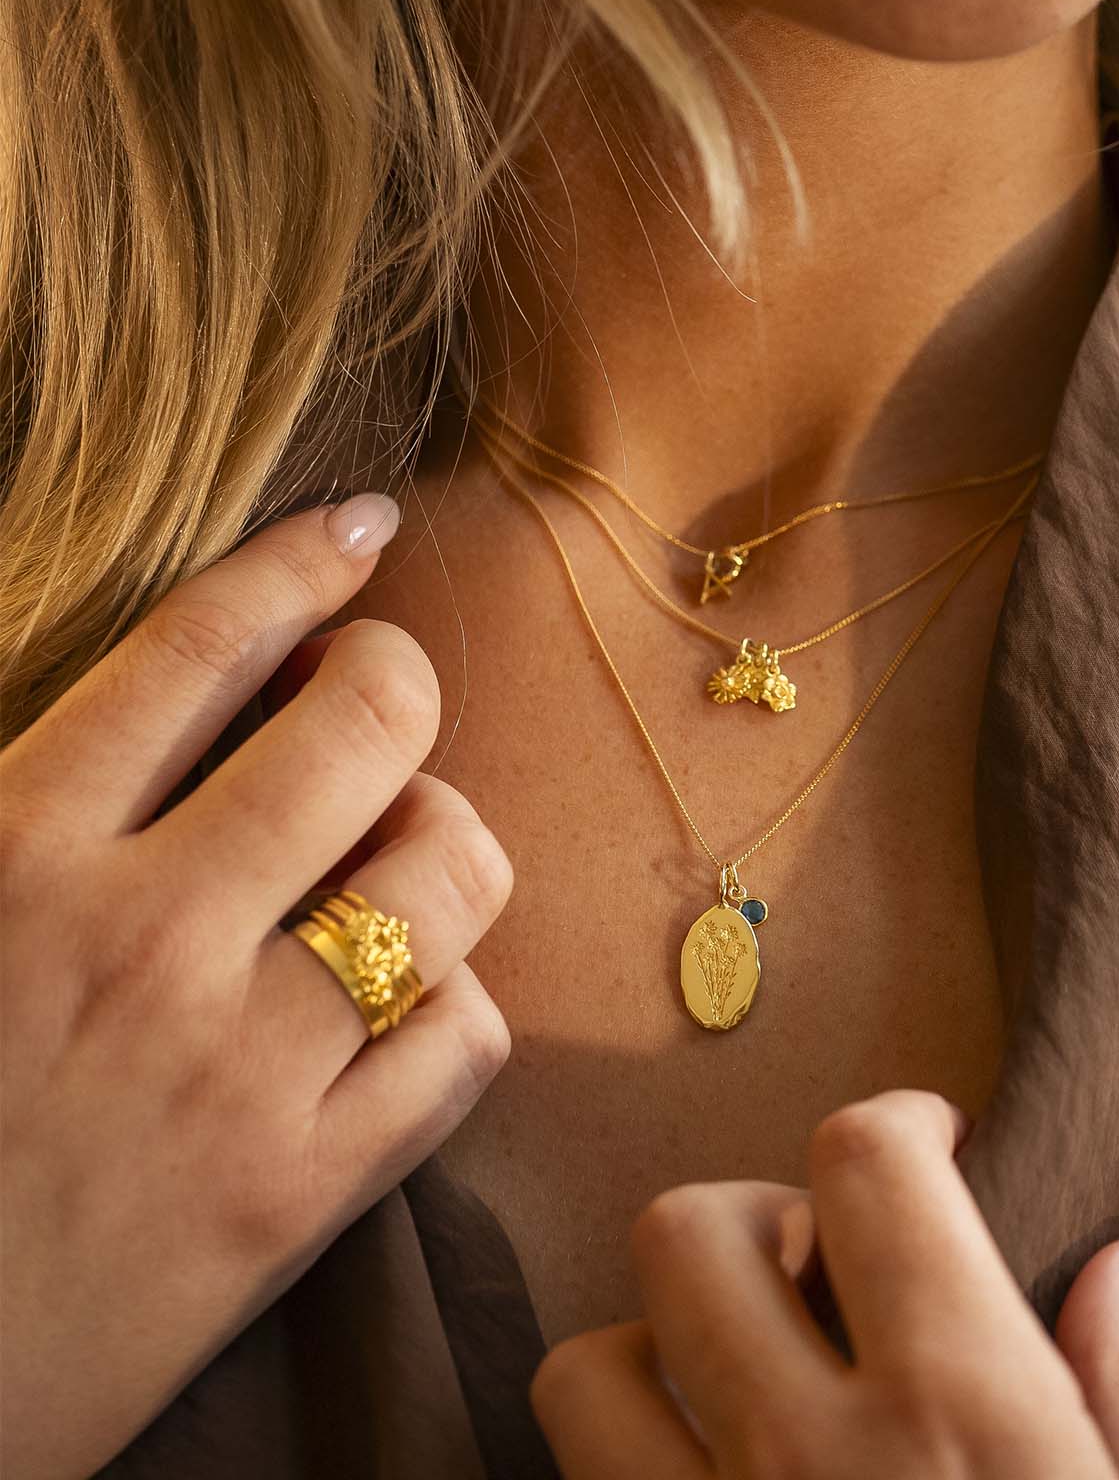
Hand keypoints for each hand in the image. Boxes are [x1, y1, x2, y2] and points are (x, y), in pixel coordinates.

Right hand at [0, 496, 515, 1479]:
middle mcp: (139, 942)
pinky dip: (453, 1001)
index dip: (297, 563)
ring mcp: (238, 1072)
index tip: (355, 529)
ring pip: (449, 870)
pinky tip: (401, 1005)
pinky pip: (466, 1035)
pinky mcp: (302, 1196)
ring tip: (391, 858)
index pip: (195, 648)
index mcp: (12, 857)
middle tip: (367, 708)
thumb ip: (37, 807)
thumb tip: (174, 702)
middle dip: (392, 683)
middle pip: (367, 727)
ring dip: (440, 839)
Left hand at [529, 1088, 1118, 1477]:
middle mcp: (809, 1463)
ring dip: (656, 1349)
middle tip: (825, 1264)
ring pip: (585, 1372)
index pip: (866, 1164)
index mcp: (964, 1410)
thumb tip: (1118, 1259)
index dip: (896, 1123)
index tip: (927, 1141)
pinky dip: (624, 1466)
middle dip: (756, 1215)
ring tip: (741, 1383)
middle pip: (688, 1230)